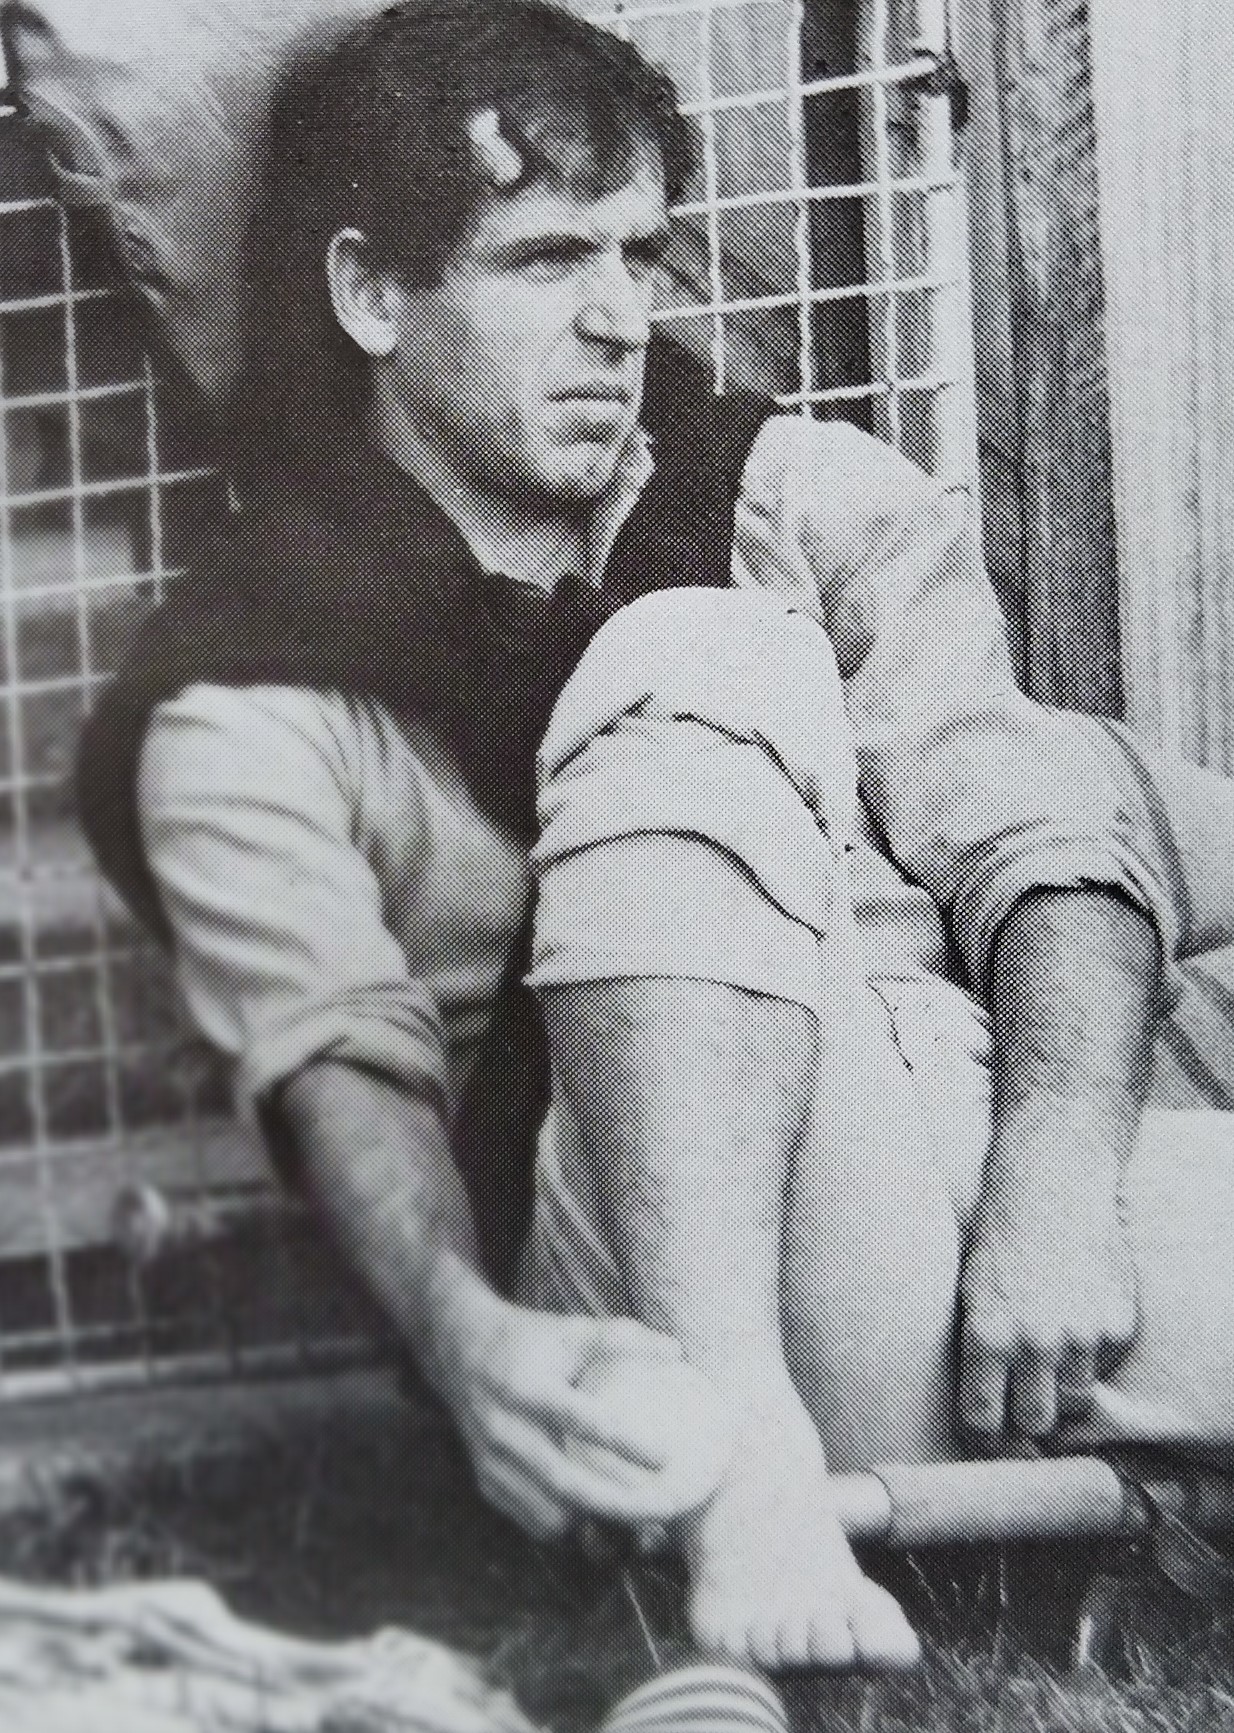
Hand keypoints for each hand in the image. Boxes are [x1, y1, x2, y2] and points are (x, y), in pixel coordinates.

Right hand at [430, 1284, 695, 1540]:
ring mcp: (492, 1463)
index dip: (622, 1441)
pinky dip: (573, 1528)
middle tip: (666, 1508)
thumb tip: (677, 1351)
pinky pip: (535, 1521)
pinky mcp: (488, 1483)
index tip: (665, 1457)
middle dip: (621, 1506)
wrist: (461, 1354)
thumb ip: (622, 1337)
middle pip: (566, 1483)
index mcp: (526, 1388)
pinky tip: (606, 1522)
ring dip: (598, 1525)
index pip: (578, 1419)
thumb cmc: (532, 1341)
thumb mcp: (572, 1329)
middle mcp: (504, 1430)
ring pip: (551, 1514)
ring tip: (643, 1527)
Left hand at [958, 1138, 1137, 1443]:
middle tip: (1022, 1401)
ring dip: (1061, 1387)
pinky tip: (1075, 1321)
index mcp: (986, 1336)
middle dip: (1025, 1420)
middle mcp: (1034, 1343)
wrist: (1050, 1188)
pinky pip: (1102, 1366)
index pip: (984, 1421)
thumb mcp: (969, 1294)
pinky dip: (1090, 1356)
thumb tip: (986, 1411)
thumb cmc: (998, 1239)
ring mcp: (1081, 1336)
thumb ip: (979, 1352)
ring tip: (1049, 1355)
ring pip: (1074, 1399)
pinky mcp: (1117, 1325)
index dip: (985, 1433)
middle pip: (1034, 1423)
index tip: (989, 1432)